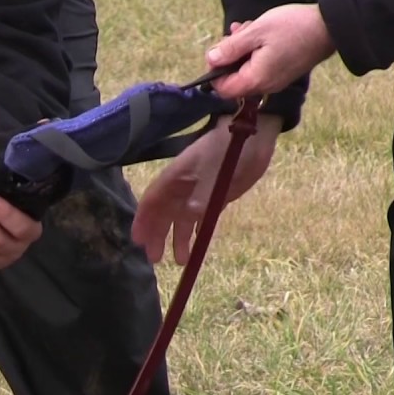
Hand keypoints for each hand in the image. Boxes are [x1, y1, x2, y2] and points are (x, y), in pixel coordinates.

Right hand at [130, 112, 281, 264]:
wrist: (255, 133)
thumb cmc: (231, 146)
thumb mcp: (216, 168)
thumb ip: (203, 192)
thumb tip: (190, 215)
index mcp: (177, 177)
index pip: (153, 200)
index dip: (144, 220)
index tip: (138, 240)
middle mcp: (184, 186)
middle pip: (165, 213)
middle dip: (158, 235)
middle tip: (154, 259)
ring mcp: (200, 191)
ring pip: (184, 218)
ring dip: (179, 239)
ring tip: (180, 261)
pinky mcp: (217, 195)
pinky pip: (202, 217)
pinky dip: (199, 231)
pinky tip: (198, 245)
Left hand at [205, 4, 336, 99]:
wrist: (329, 27)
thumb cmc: (293, 28)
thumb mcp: (256, 32)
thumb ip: (230, 48)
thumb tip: (211, 59)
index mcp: (255, 80)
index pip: (222, 89)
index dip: (214, 71)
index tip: (218, 51)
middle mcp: (264, 86)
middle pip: (234, 80)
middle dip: (229, 56)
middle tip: (234, 34)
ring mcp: (275, 81)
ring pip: (246, 70)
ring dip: (241, 50)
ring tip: (247, 28)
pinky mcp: (283, 73)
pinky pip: (260, 67)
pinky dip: (254, 51)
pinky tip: (257, 33)